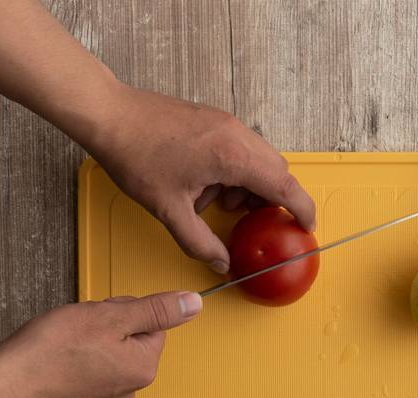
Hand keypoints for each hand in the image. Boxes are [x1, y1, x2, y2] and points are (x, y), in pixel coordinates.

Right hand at [0, 291, 202, 397]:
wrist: (7, 384)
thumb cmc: (54, 350)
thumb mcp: (112, 317)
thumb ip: (158, 310)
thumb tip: (194, 303)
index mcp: (144, 368)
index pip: (152, 322)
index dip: (123, 310)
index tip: (100, 315)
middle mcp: (130, 388)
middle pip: (131, 335)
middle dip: (106, 323)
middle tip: (79, 326)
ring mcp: (105, 397)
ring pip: (108, 348)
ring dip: (89, 336)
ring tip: (65, 340)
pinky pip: (88, 364)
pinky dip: (74, 354)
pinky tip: (57, 354)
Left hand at [86, 86, 315, 273]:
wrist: (110, 114)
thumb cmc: (136, 156)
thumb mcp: (168, 209)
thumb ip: (199, 242)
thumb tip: (220, 263)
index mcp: (233, 156)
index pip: (283, 184)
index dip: (301, 207)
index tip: (308, 225)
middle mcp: (237, 134)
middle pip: (276, 170)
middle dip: (271, 199)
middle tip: (253, 222)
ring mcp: (226, 123)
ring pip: (259, 158)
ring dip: (250, 185)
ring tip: (217, 203)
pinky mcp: (214, 119)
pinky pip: (241, 147)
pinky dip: (236, 170)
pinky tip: (206, 184)